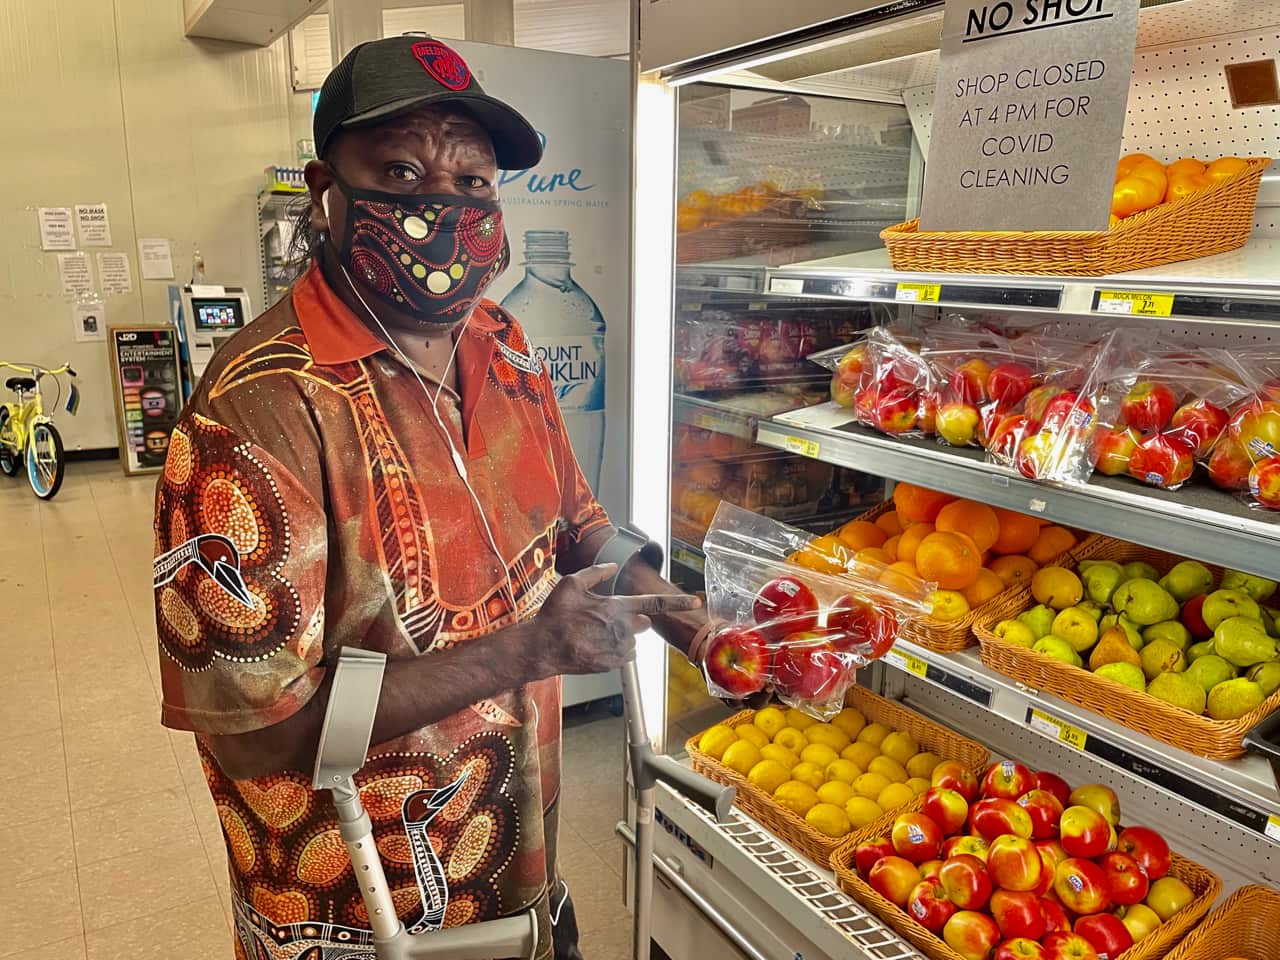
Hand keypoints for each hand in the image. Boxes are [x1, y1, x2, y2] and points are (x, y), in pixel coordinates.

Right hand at [527, 564, 700, 676]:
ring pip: (634, 641)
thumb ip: (596, 573)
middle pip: (643, 624)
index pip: (654, 603)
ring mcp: (616, 649)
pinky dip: (616, 650)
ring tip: (597, 634)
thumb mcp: (571, 584)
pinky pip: (625, 656)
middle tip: (609, 619)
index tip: (694, 601)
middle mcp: (620, 629)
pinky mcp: (610, 664)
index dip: (677, 602)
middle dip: (633, 620)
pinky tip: (595, 645)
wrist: (542, 647)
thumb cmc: (554, 615)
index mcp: (615, 607)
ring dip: (623, 637)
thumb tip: (613, 566)